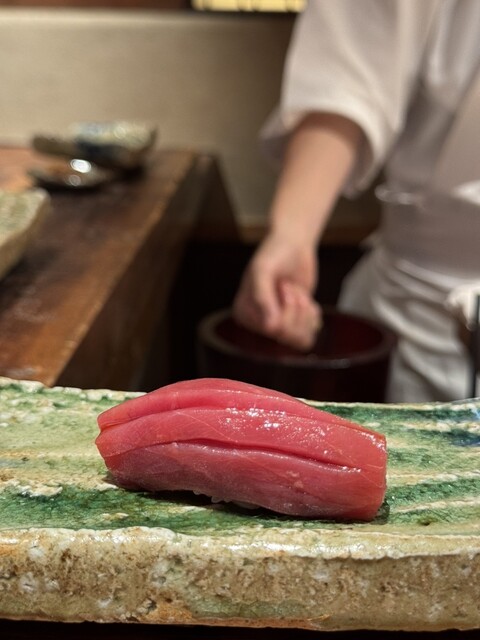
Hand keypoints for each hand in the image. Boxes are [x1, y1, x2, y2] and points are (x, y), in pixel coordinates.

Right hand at [232, 233, 321, 350]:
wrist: (293, 245)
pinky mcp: (293, 325)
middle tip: (289, 286)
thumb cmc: (275, 254)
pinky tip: (305, 300)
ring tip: (296, 291)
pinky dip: (312, 317)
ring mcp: (276, 325)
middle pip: (286, 334)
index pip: (271, 329)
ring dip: (305, 312)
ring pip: (298, 338)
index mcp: (243, 313)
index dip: (283, 307)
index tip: (279, 285)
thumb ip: (262, 296)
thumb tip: (271, 327)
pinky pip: (307, 336)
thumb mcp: (263, 270)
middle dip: (295, 307)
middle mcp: (257, 323)